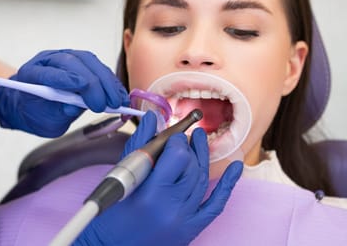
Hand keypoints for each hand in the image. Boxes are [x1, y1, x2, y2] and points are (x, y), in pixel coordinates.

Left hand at [0, 49, 128, 137]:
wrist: (34, 106)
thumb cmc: (36, 112)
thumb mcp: (44, 119)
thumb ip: (58, 111)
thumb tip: (75, 106)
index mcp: (32, 73)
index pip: (49, 72)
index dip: (66, 78)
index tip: (83, 87)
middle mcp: (50, 60)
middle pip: (74, 64)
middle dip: (93, 83)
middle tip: (104, 104)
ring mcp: (67, 58)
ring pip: (90, 63)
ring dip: (107, 82)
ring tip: (118, 101)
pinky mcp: (82, 63)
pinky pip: (99, 68)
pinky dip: (111, 82)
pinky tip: (120, 95)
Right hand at [75, 112, 242, 244]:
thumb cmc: (110, 216)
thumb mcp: (121, 178)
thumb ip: (139, 146)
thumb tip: (151, 119)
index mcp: (151, 194)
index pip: (177, 156)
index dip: (176, 140)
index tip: (170, 135)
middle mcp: (172, 208)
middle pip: (191, 166)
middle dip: (187, 147)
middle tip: (181, 137)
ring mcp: (184, 219)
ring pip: (202, 180)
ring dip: (201, 157)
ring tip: (198, 140)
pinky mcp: (191, 228)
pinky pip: (215, 204)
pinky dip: (228, 185)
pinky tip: (236, 167)